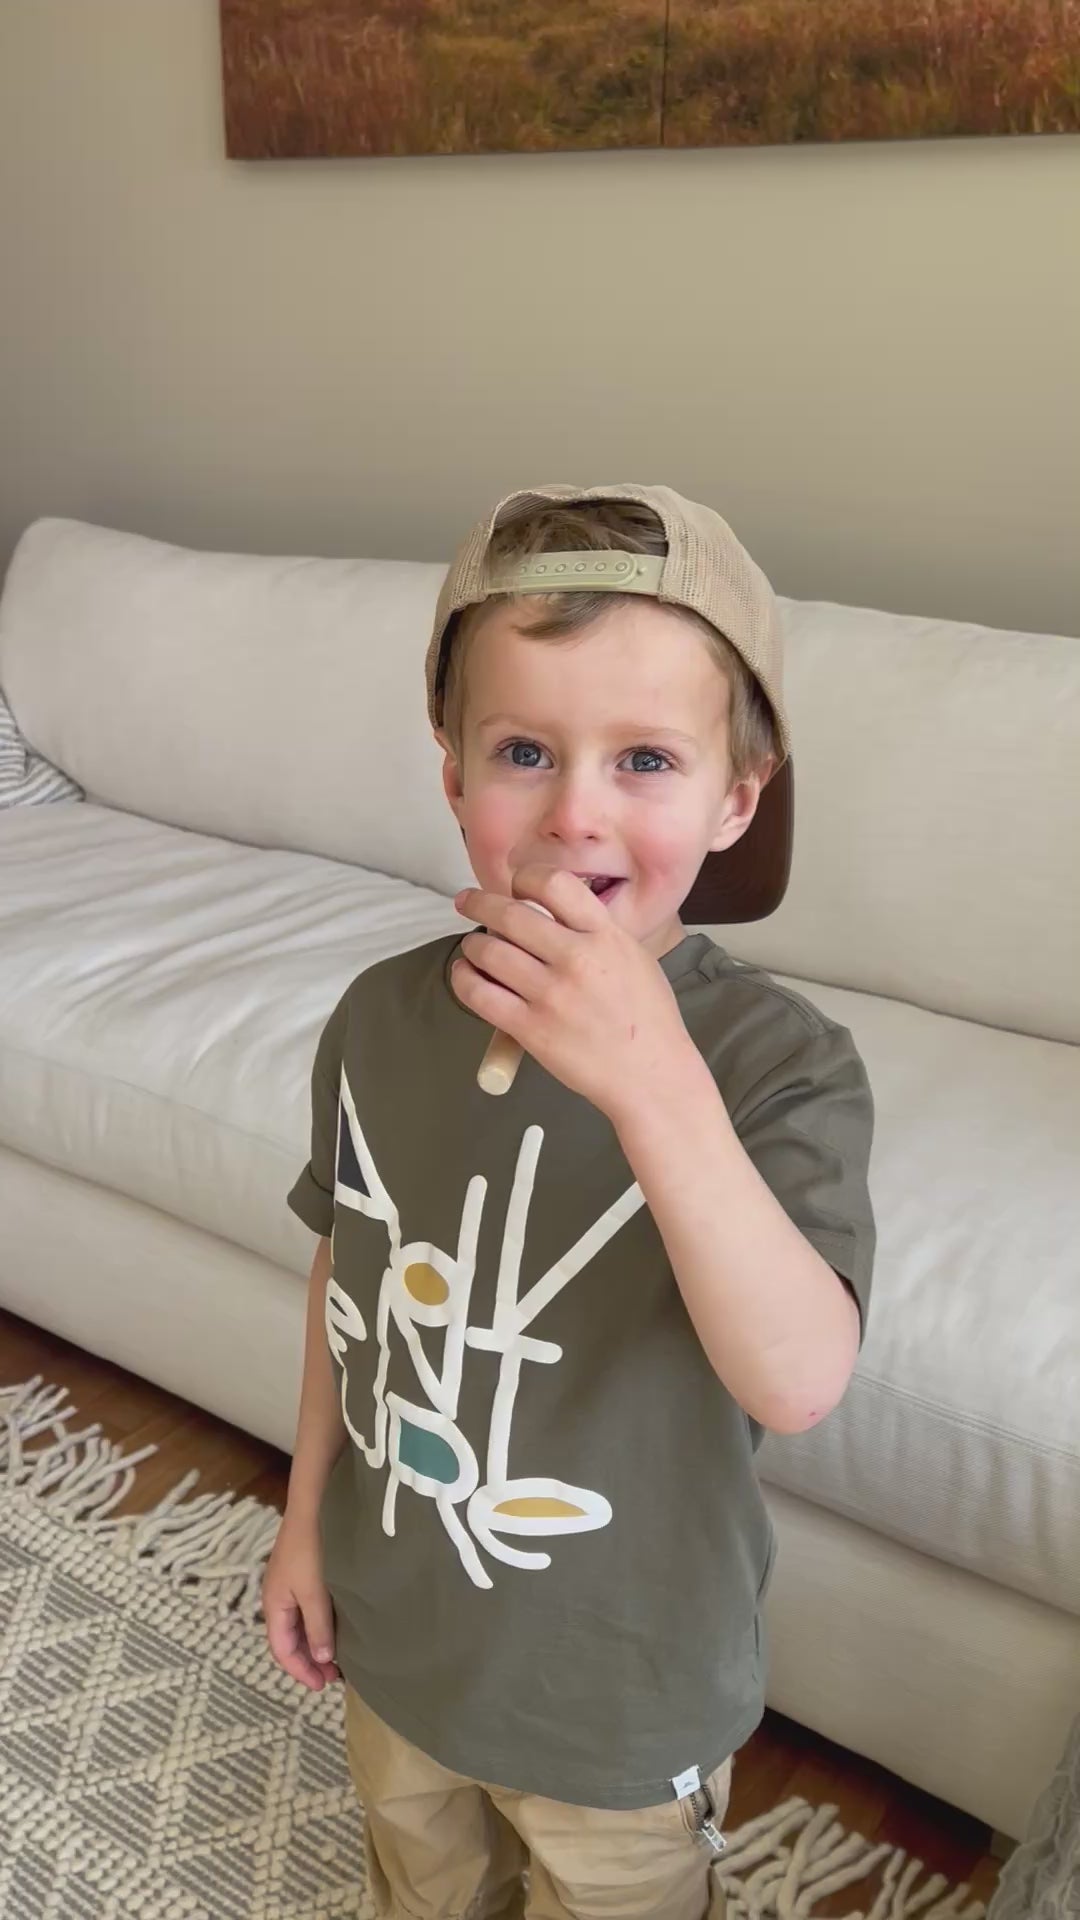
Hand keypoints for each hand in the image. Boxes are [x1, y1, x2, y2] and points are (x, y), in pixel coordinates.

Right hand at [263, 1510, 341, 1691]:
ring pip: (299, 1624)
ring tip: (338, 1658)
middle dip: (308, 1660)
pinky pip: (307, 1609)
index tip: (322, 1686)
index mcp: (273, 1605)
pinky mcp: (304, 1572)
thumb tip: (320, 1661)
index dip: (300, 1671)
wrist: (314, 1504)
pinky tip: (335, 1627)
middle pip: (289, 1639)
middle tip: (334, 1676)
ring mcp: (290, 1584)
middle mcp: (278, 1597)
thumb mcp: (314, 1593)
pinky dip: (319, 1625)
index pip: (282, 1649)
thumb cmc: (311, 1550)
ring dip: (315, 1643)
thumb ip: (318, 1628)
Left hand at [452, 864, 697, 1121]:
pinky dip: (463, 978)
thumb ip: (596, 930)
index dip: (525, 878)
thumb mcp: (633, 957)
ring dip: (472, 943)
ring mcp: (551, 995)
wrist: (650, 1075)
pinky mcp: (531, 1029)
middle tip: (467, 902)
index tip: (516, 885)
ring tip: (473, 947)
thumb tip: (554, 910)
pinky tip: (465, 974)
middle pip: (510, 914)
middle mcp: (576, 959)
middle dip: (479, 903)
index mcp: (605, 936)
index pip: (554, 884)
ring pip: (488, 950)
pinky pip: (479, 993)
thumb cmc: (648, 1019)